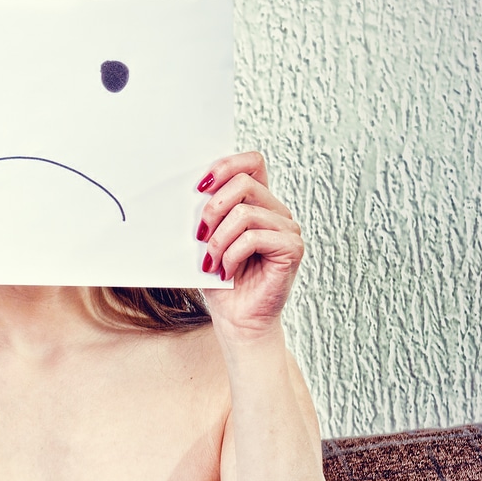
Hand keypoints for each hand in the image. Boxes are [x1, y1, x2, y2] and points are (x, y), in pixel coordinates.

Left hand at [195, 151, 302, 340]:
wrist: (236, 318)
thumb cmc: (219, 279)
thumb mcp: (205, 239)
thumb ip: (205, 212)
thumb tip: (190, 190)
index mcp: (258, 202)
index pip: (252, 163)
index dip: (225, 166)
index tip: (199, 187)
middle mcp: (276, 211)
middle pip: (244, 183)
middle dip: (212, 209)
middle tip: (199, 237)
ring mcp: (287, 229)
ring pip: (245, 213)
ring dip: (219, 241)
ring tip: (212, 262)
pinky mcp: (292, 249)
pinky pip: (254, 238)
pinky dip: (231, 255)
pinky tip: (226, 272)